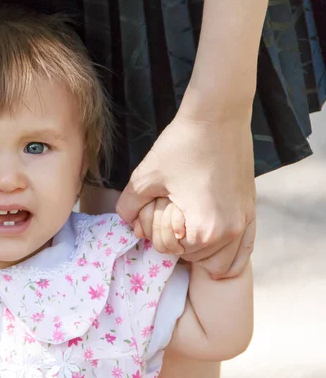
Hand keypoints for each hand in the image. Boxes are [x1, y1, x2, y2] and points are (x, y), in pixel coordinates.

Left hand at [116, 114, 255, 278]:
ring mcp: (244, 222)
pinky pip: (243, 251)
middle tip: (171, 212)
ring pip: (220, 262)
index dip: (156, 232)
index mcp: (203, 229)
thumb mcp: (145, 176)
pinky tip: (215, 250)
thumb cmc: (180, 145)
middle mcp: (229, 233)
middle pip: (195, 259)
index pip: (170, 251)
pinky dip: (228, 255)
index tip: (158, 208)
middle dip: (177, 242)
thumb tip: (127, 224)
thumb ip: (129, 205)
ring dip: (201, 251)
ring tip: (187, 226)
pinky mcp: (251, 211)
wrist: (218, 116)